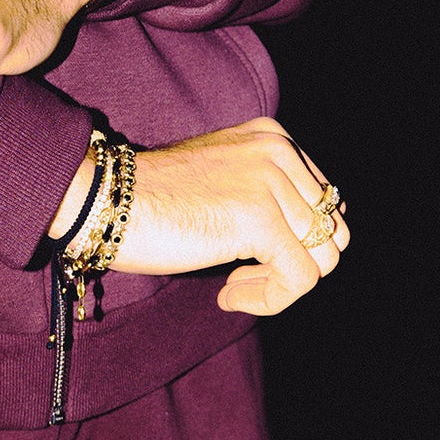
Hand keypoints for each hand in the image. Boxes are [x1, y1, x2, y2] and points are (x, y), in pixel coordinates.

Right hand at [81, 120, 349, 316]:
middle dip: (293, 266)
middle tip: (242, 280)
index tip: (247, 262)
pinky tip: (227, 297)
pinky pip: (300, 279)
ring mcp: (273, 185)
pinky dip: (270, 300)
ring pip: (323, 259)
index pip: (325, 204)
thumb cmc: (147, 202)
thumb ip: (259, 196)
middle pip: (333, 233)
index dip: (294, 245)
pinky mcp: (262, 221)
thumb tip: (297, 241)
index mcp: (276, 139)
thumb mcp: (217, 184)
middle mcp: (282, 153)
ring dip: (279, 287)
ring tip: (234, 289)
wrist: (106, 202)